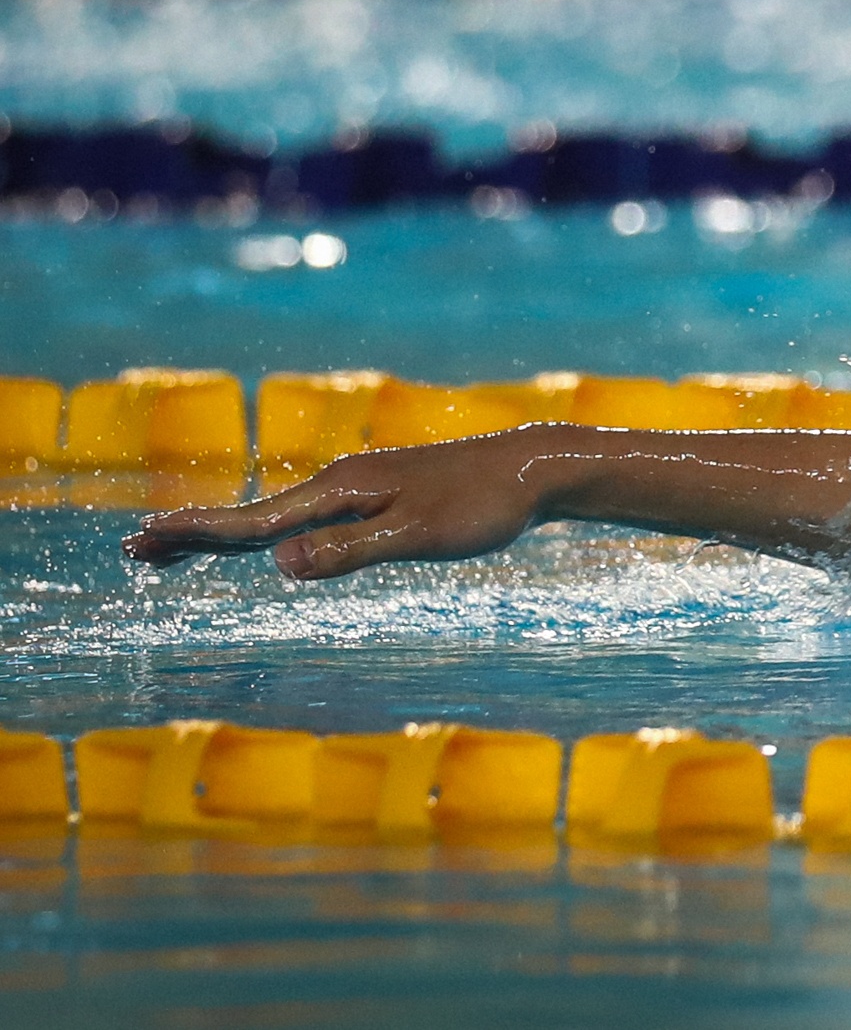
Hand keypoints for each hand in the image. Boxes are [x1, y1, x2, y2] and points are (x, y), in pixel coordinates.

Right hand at [121, 431, 552, 579]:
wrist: (532, 470)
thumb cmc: (481, 507)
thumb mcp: (417, 537)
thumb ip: (349, 551)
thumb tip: (278, 565)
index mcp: (342, 491)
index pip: (255, 522)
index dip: (196, 536)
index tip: (142, 542)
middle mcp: (342, 483)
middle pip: (254, 515)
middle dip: (193, 533)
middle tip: (133, 549)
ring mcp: (360, 488)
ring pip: (279, 515)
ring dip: (225, 533)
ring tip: (178, 548)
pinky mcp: (381, 496)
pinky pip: (310, 516)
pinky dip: (272, 530)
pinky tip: (269, 542)